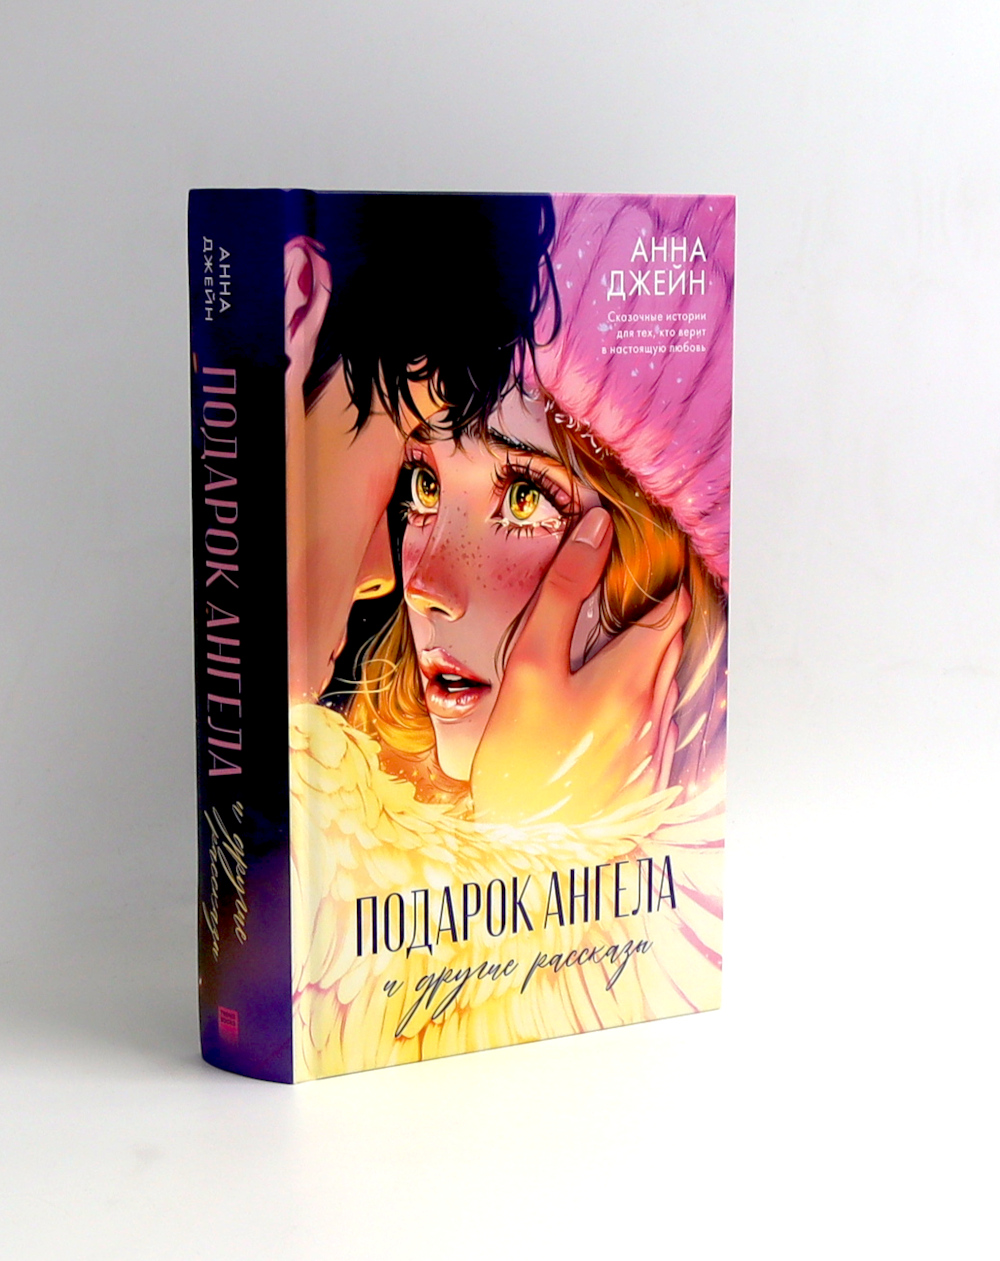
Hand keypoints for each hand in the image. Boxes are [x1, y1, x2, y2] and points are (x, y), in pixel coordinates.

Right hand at [471, 507, 689, 825]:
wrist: (525, 848)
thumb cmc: (519, 755)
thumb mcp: (529, 664)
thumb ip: (562, 593)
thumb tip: (596, 531)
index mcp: (631, 680)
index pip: (669, 615)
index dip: (667, 586)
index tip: (658, 568)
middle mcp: (654, 716)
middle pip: (672, 651)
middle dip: (662, 622)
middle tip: (643, 599)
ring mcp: (653, 754)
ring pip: (668, 691)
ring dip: (656, 665)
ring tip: (629, 648)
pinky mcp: (647, 786)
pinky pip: (661, 731)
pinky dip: (649, 708)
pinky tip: (619, 711)